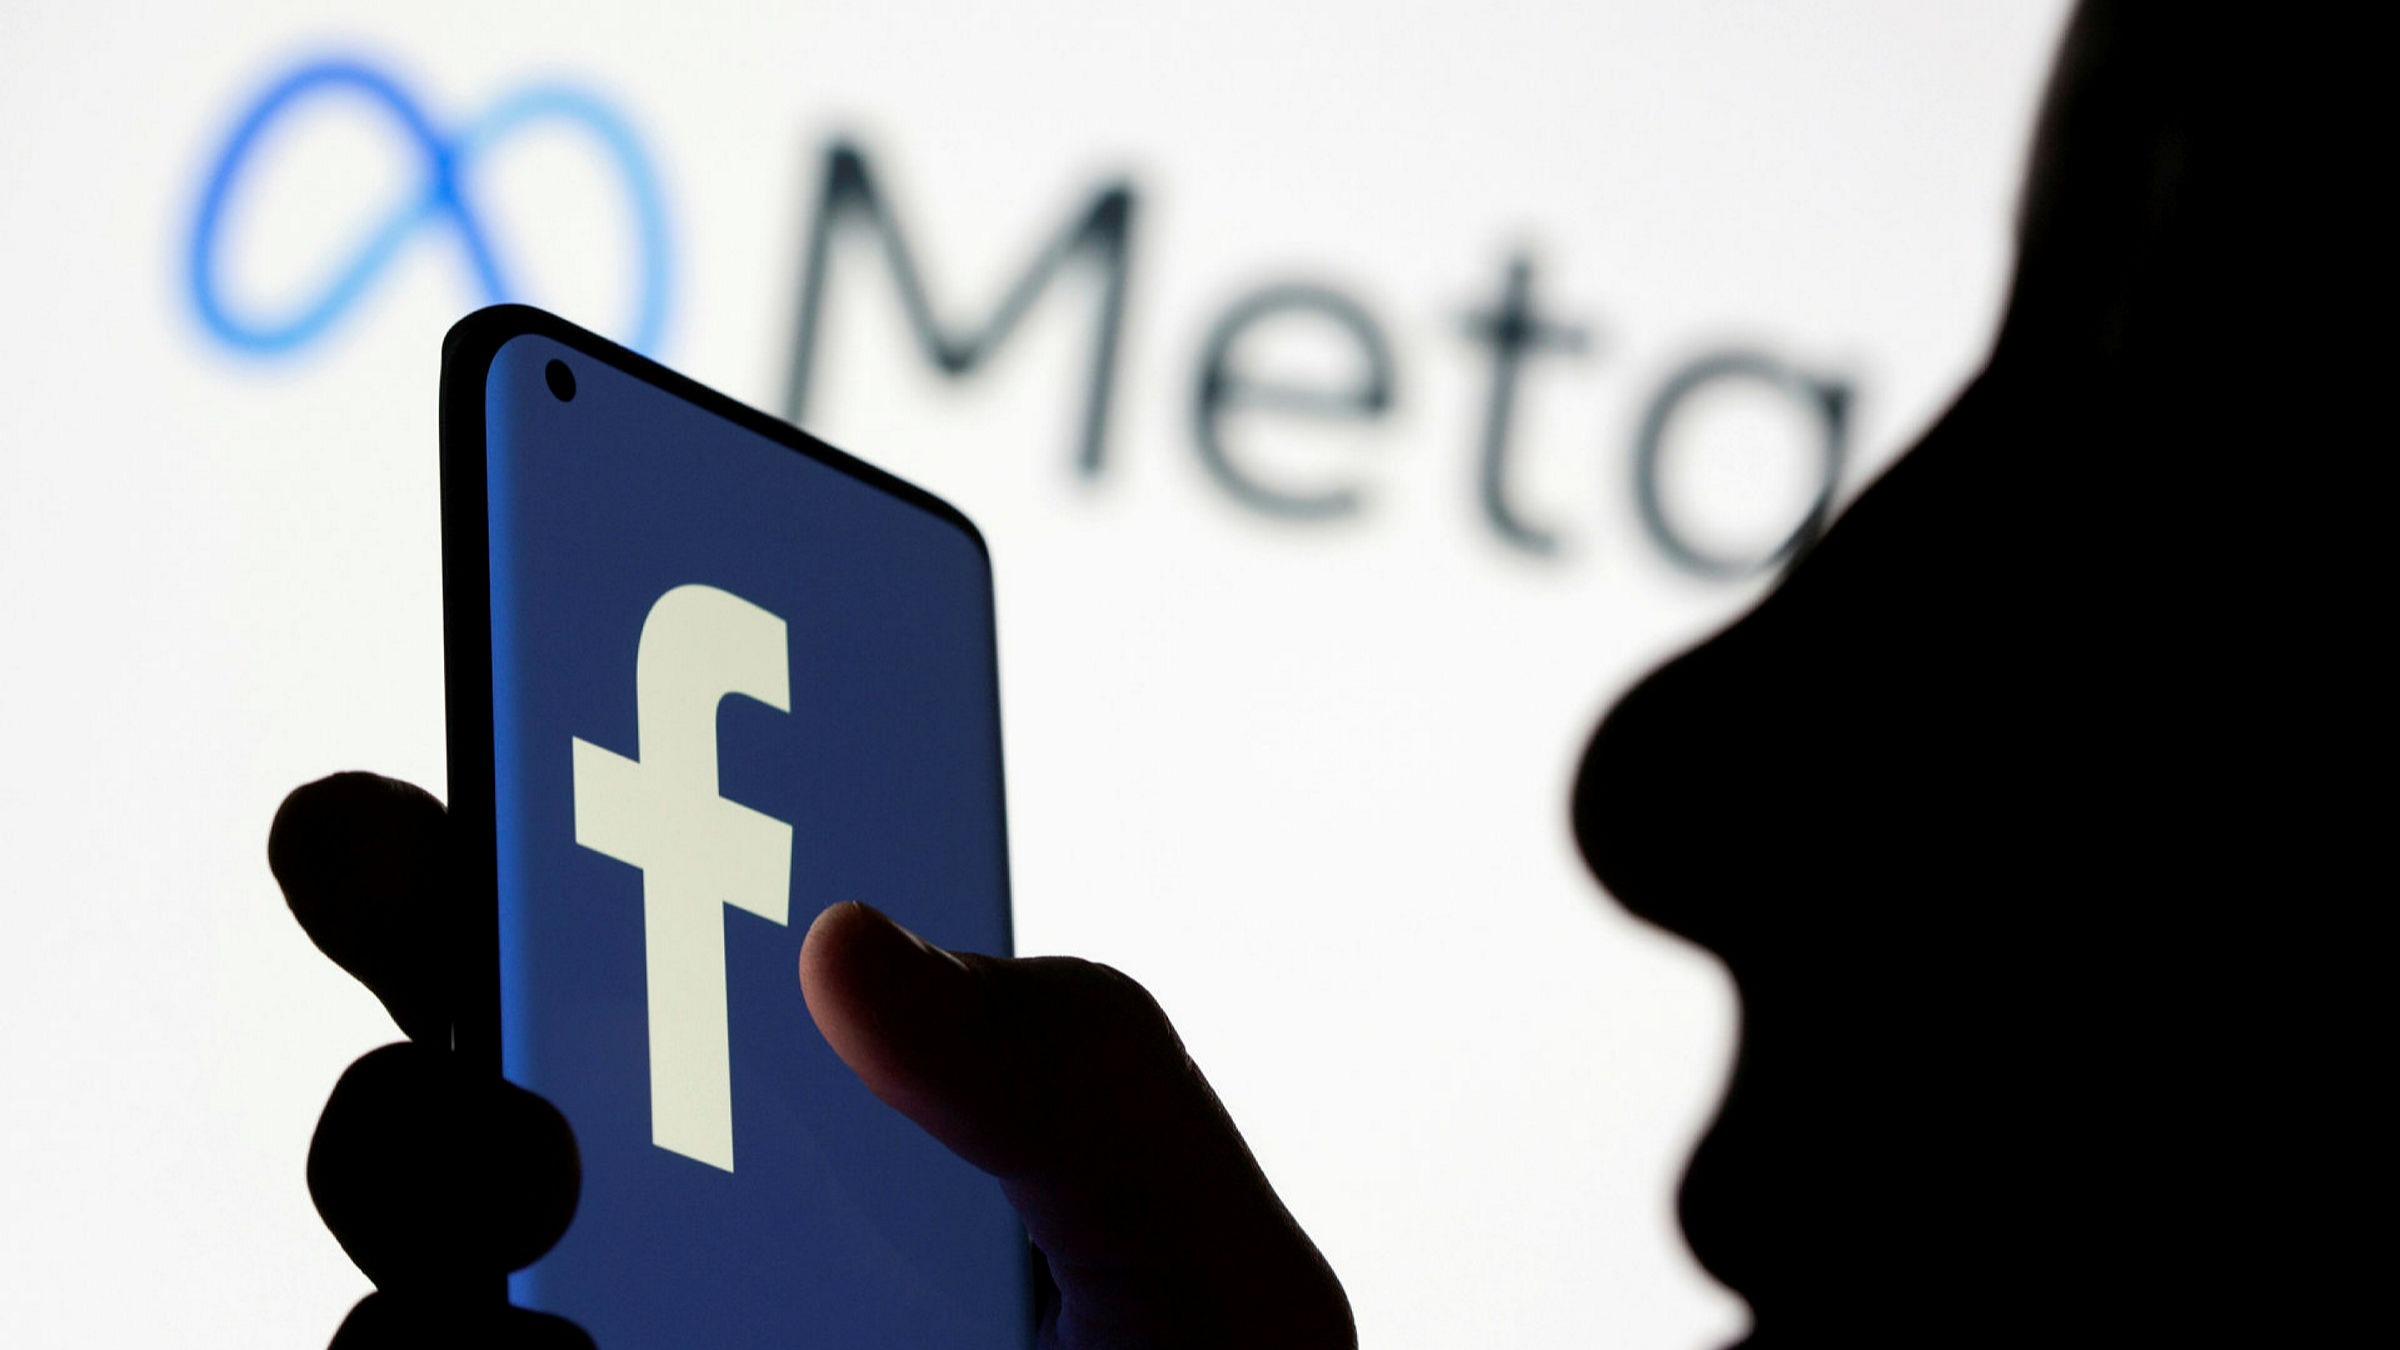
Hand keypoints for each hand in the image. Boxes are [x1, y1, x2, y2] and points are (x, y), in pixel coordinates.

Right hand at [271, 771, 1352, 1348]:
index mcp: (913, 1127)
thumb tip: (854, 938)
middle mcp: (752, 1221)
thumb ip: (1089, 1097)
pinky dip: (424, 1336)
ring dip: (417, 1132)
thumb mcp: (1205, 1279)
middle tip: (385, 840)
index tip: (589, 641)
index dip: (672, 772)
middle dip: (437, 892)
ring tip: (521, 1167)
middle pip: (550, 1016)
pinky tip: (536, 1338)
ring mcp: (647, 1330)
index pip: (771, 918)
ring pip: (438, 1198)